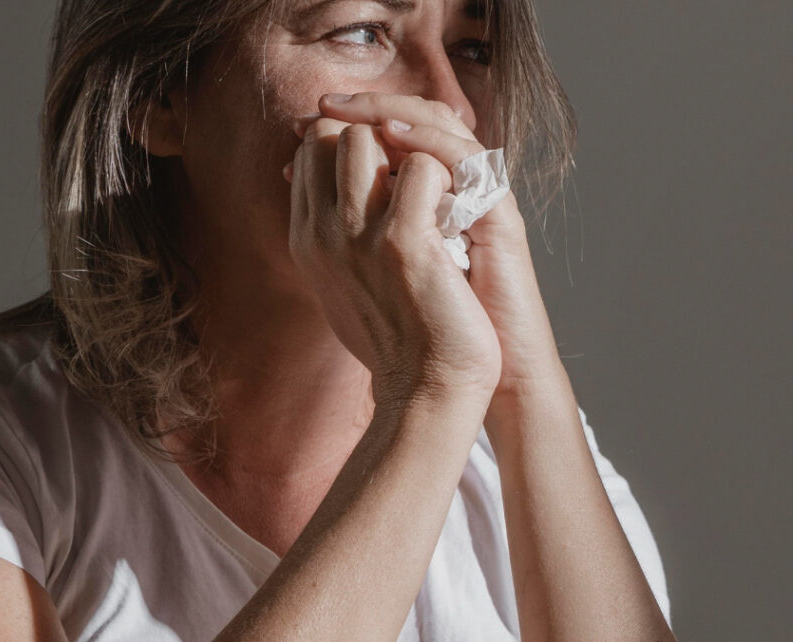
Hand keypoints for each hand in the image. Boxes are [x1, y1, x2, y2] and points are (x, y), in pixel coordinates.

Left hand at [306, 92, 566, 402]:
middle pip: (411, 115)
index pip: (387, 135)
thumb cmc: (411, 335)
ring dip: (388, 109)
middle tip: (319, 109)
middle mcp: (453, 194)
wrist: (455, 383)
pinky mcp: (497, 219)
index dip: (341, 126)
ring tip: (344, 107)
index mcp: (422, 202)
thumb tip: (295, 196)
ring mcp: (478, 202)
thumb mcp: (365, 274)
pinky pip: (465, 158)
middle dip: (361, 108)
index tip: (296, 130)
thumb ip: (343, 232)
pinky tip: (388, 133)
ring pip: (439, 123)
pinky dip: (425, 139)